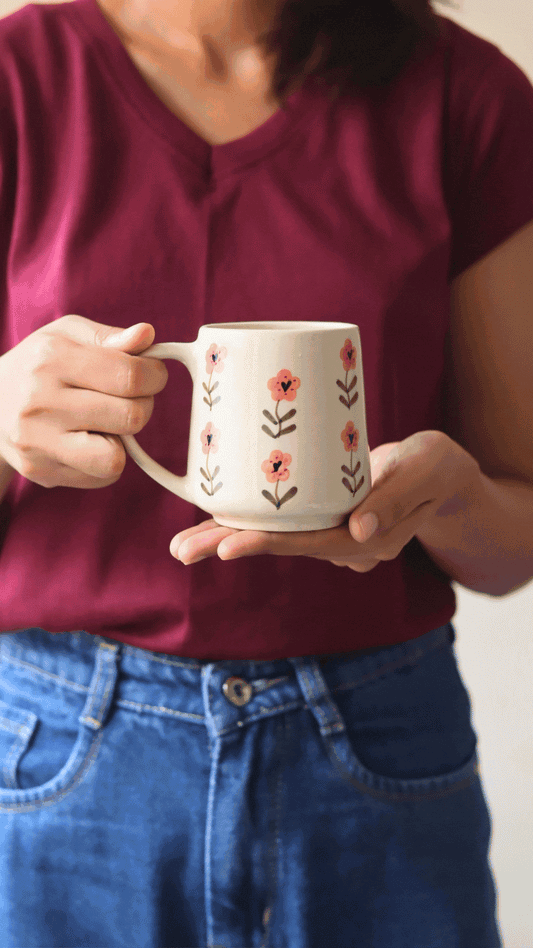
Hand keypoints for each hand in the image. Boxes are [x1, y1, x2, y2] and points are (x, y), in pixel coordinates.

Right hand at [0, 314, 167, 488]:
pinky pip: (101, 477)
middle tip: (128, 399)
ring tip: (106, 424)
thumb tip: (146, 335)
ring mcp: (37, 440)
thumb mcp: (67, 336)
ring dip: (123, 441)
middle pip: (131, 417)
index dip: (155, 377)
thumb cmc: (38, 366)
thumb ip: (110, 337)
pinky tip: (87, 441)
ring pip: (115, 458)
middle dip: (143, 407)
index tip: (153, 376)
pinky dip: (105, 461)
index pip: (129, 376)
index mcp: (51, 358)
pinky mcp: (40, 469)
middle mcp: (40, 401)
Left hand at [170, 431, 479, 570]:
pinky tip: (210, 520)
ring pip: (273, 536)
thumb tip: (358, 529)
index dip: (267, 543)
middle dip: (228, 547)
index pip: (312, 543)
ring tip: (181, 544)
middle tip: (181, 551)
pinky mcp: (321, 515)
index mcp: (370, 541)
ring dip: (226, 538)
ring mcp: (330, 533)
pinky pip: (279, 522)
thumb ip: (397, 496)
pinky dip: (246, 520)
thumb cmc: (435, 467)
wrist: (437, 474)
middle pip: (281, 545)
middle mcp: (344, 544)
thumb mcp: (426, 469)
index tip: (226, 544)